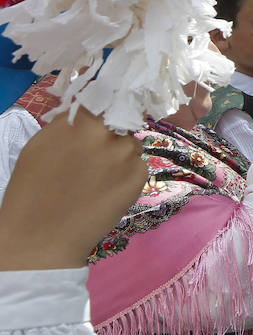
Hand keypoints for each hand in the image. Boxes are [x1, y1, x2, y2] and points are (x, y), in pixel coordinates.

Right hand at [0, 109, 145, 270]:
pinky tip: (107, 190)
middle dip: (111, 131)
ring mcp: (126, 154)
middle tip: (96, 153)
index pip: (102, 97)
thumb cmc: (31, 190)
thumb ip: (67, 123)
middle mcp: (106, 133)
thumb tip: (86, 107)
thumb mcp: (40, 144)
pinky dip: (127, 174)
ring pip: (130, 143)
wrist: (41, 237)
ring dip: (120, 153)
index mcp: (78, 121)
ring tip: (98, 176)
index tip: (102, 112)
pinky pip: (138, 165)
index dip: (103, 105)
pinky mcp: (140, 176)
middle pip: (120, 120)